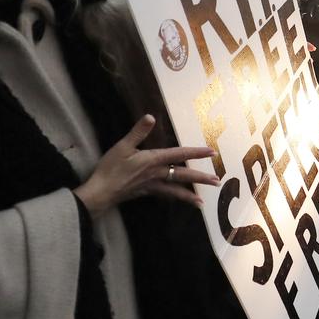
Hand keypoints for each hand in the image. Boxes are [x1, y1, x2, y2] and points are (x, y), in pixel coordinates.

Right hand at [73, 115, 218, 217]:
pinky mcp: (146, 193)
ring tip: (202, 201)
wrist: (100, 193)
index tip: (212, 153)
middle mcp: (157, 174)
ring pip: (176, 190)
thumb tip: (151, 116)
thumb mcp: (122, 147)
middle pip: (183, 175)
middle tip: (217, 181)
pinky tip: (179, 201)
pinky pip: (165, 195)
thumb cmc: (110, 169)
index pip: (180, 154)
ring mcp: (153, 185)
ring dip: (190, 194)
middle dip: (201, 178)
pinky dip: (175, 199)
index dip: (196, 153)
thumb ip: (138, 132)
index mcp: (153, 160)